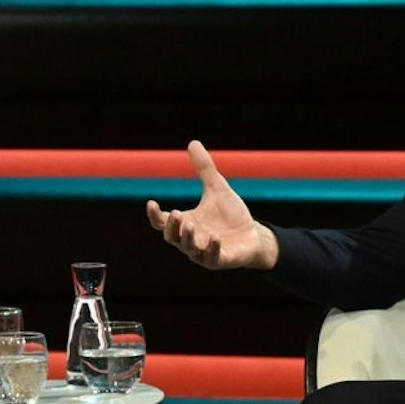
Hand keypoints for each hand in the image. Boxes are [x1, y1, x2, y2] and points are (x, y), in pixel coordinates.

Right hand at [145, 141, 278, 269]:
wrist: (253, 236)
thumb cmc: (231, 215)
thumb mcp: (217, 189)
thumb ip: (204, 169)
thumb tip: (193, 143)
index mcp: (186, 224)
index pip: (162, 223)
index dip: (154, 215)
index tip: (151, 203)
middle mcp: (190, 240)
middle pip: (172, 237)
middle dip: (172, 227)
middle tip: (175, 213)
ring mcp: (204, 252)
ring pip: (189, 249)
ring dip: (189, 238)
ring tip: (192, 224)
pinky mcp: (220, 260)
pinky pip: (212, 258)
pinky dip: (212, 249)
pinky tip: (215, 238)